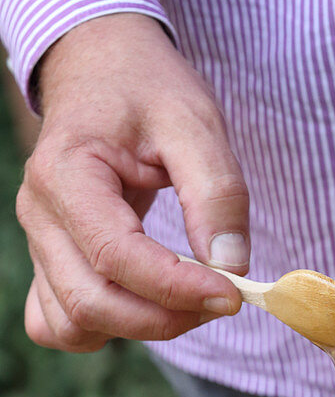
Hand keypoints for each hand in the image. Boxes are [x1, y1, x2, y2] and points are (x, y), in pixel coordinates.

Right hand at [16, 13, 246, 351]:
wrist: (101, 66)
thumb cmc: (147, 88)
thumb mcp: (195, 123)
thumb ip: (216, 194)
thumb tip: (232, 267)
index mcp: (67, 173)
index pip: (116, 256)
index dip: (177, 287)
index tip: (233, 293)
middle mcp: (40, 213)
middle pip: (90, 301)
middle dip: (165, 317)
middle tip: (223, 298)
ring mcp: (38, 241)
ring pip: (73, 323)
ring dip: (138, 328)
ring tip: (190, 298)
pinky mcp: (48, 259)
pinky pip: (58, 322)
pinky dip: (103, 329)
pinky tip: (147, 304)